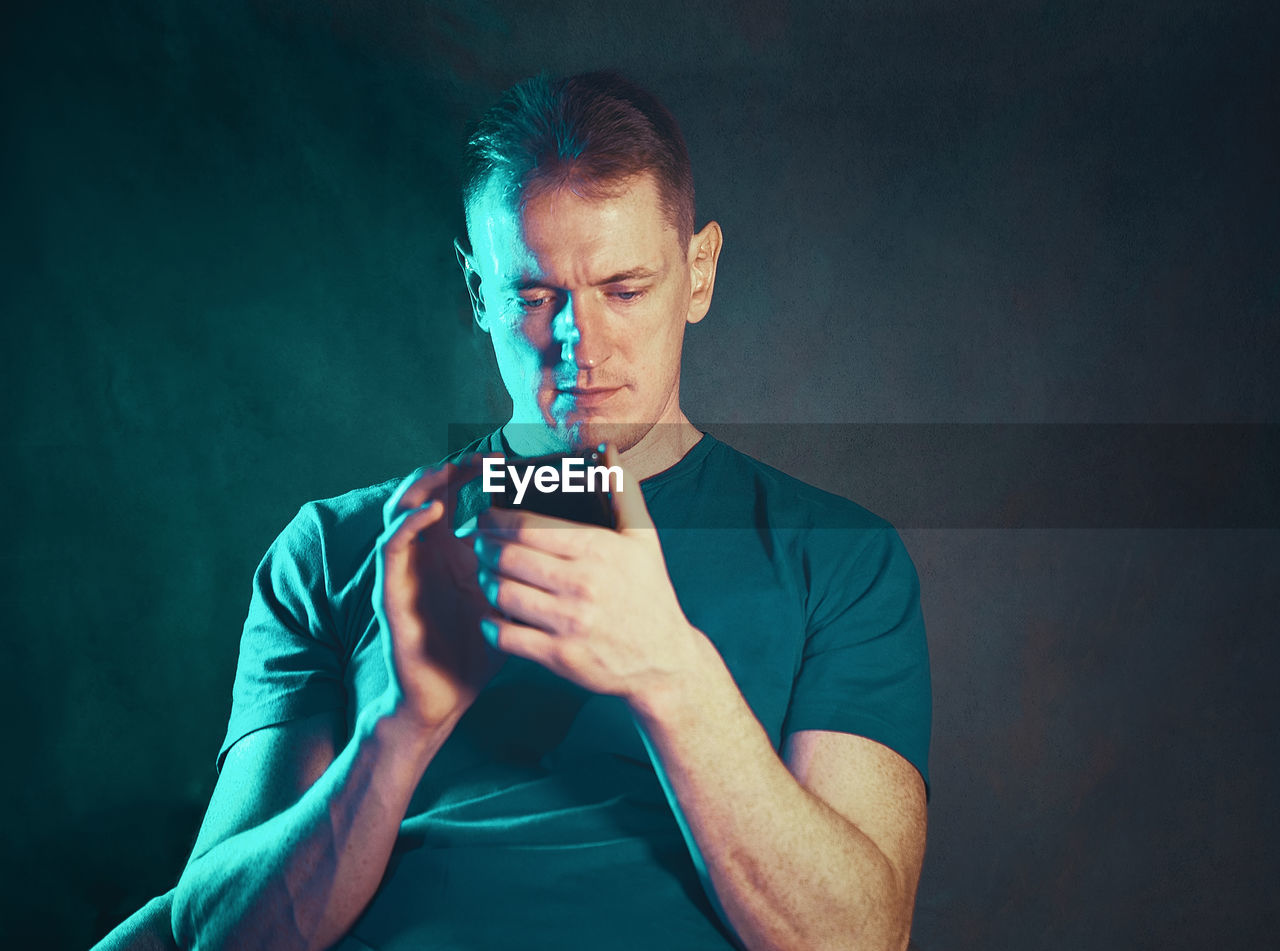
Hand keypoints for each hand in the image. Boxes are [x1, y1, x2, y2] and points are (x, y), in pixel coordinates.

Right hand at [374, 458, 504, 730]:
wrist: (446, 694)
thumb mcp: (511, 597)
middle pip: (427, 492)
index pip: (456, 495)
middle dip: (451, 468)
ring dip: (424, 485)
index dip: (474, 472)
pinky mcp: (391, 591)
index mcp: (452, 549)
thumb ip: (528, 567)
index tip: (505, 459)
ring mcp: (405, 570)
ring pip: (402, 510)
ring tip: (449, 469)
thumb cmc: (481, 646)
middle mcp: (425, 552)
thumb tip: (574, 540)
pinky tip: (434, 512)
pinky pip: (391, 548)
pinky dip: (409, 524)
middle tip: (480, 456)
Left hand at [467, 445, 708, 708]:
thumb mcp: (645, 540)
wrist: (665, 660)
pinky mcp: (561, 656)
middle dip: (484, 547)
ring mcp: (570, 622)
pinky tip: (492, 615)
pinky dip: (492, 623)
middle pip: (507, 557)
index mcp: (597, 549)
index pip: (527, 526)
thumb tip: (609, 454)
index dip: (495, 519)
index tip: (485, 517)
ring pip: (502, 593)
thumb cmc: (650, 593)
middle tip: (479, 544)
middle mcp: (582, 584)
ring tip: (485, 575)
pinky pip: (507, 635)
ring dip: (485, 581)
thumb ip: (625, 493)